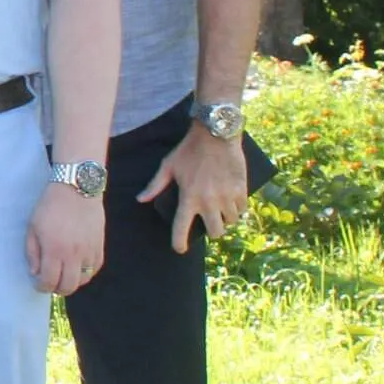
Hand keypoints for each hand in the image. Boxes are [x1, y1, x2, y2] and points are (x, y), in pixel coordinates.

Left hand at [27, 182, 105, 295]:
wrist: (77, 190)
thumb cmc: (50, 207)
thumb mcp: (32, 227)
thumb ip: (32, 252)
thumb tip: (36, 273)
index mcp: (54, 250)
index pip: (49, 281)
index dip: (42, 287)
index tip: (38, 284)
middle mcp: (74, 254)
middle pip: (68, 287)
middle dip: (57, 289)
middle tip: (50, 283)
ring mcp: (89, 252)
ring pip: (83, 280)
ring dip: (72, 281)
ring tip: (63, 274)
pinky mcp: (100, 247)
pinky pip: (94, 269)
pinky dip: (85, 273)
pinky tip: (76, 266)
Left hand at [138, 123, 249, 251]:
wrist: (215, 134)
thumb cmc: (188, 150)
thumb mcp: (168, 166)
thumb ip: (155, 185)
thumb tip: (140, 199)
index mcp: (189, 197)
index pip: (181, 227)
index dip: (179, 242)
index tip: (179, 249)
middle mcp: (209, 202)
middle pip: (215, 232)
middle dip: (211, 231)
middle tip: (207, 223)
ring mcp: (227, 197)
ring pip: (230, 222)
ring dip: (225, 219)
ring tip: (219, 211)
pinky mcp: (241, 190)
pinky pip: (242, 210)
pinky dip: (237, 209)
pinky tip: (231, 202)